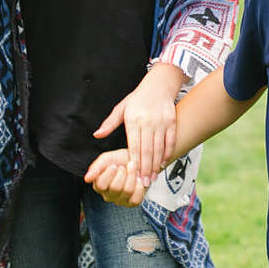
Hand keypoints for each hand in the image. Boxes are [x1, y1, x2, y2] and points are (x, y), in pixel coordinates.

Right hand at [84, 150, 146, 206]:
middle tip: (125, 166)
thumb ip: (96, 167)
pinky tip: (139, 179)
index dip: (109, 174)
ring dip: (132, 176)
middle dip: (123, 173)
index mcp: (99, 185)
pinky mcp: (131, 203)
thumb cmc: (120, 159)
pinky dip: (139, 187)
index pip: (101, 185)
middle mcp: (108, 195)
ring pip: (127, 191)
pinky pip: (135, 199)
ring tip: (133, 169)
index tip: (114, 165)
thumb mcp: (107, 158)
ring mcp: (120, 200)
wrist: (137, 160)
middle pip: (115, 188)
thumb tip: (86, 179)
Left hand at [93, 67, 181, 186]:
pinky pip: (170, 141)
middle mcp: (148, 122)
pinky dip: (167, 153)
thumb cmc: (138, 98)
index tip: (133, 176)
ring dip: (156, 164)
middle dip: (146, 168)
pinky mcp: (171, 122)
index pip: (134, 145)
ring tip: (153, 177)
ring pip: (159, 148)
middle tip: (144, 183)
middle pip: (147, 150)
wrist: (159, 84)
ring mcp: (161, 122)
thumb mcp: (121, 108)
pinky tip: (163, 163)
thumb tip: (97, 135)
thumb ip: (110, 123)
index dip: (135, 162)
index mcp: (134, 119)